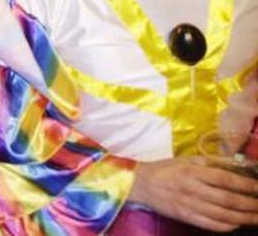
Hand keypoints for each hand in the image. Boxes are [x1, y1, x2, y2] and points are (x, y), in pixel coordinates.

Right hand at [128, 157, 257, 231]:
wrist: (139, 184)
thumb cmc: (165, 169)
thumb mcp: (186, 160)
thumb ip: (210, 162)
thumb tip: (236, 165)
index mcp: (192, 171)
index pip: (224, 178)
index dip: (245, 184)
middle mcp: (192, 188)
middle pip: (227, 199)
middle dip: (249, 204)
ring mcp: (188, 205)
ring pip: (222, 214)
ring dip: (243, 218)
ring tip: (256, 218)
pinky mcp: (185, 217)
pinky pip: (210, 224)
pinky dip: (227, 226)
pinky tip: (237, 224)